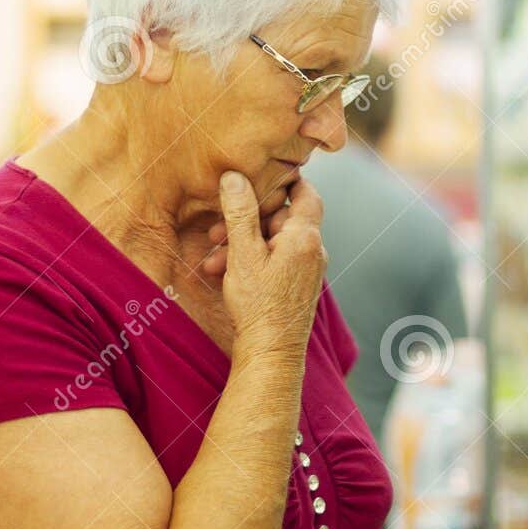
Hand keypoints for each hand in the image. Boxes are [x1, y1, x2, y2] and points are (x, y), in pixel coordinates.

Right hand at [215, 170, 325, 358]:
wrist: (271, 351)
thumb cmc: (259, 304)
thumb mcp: (243, 253)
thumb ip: (240, 213)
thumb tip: (235, 177)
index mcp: (305, 237)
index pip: (305, 192)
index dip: (283, 181)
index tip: (257, 179)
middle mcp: (313, 250)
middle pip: (282, 218)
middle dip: (247, 221)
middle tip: (217, 232)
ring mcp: (308, 269)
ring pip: (273, 242)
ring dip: (243, 244)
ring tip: (214, 258)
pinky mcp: (298, 284)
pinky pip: (276, 261)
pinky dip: (253, 261)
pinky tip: (224, 272)